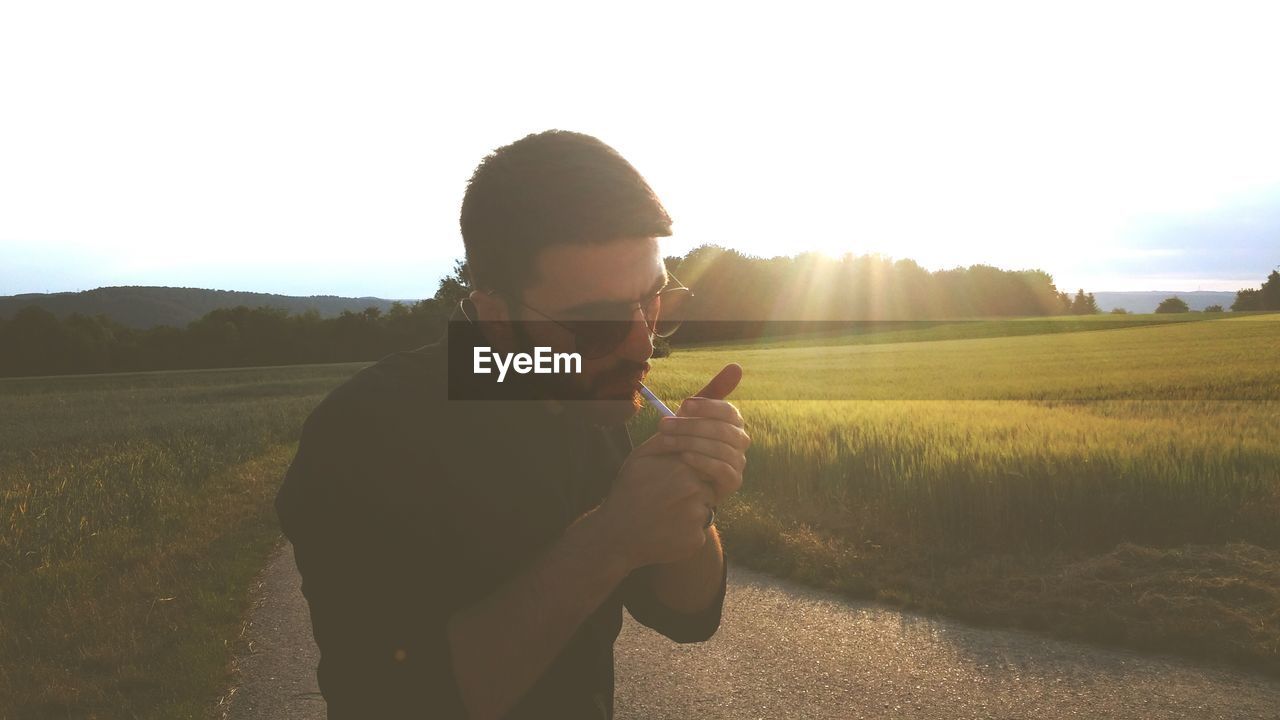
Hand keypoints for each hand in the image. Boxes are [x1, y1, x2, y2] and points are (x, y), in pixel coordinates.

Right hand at [599, 434, 718, 568]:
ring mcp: (696, 516)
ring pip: (706, 509)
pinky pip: (699, 531)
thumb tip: (683, 420)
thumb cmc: (627, 492)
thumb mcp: (639, 459)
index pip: (702, 464)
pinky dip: (687, 531)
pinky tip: (667, 530)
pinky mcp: (696, 539)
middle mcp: (693, 490)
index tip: (671, 483)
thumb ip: (664, 439)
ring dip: (692, 512)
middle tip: (668, 500)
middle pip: (707, 487)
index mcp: (682, 467)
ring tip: (666, 515)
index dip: (688, 474)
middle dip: (693, 493)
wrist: (615, 535)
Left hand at [657, 364, 749, 506]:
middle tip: (665, 425)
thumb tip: (737, 366)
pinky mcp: (733, 482)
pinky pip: (723, 470)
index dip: (708, 407)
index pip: (728, 412)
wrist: (666, 476)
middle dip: (692, 426)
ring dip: (691, 443)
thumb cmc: (682, 442)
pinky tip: (684, 457)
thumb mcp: (690, 416)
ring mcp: (738, 463)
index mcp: (732, 422)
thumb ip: (710, 393)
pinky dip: (703, 462)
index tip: (684, 405)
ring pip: (721, 449)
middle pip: (724, 430)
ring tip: (667, 441)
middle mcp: (740, 441)